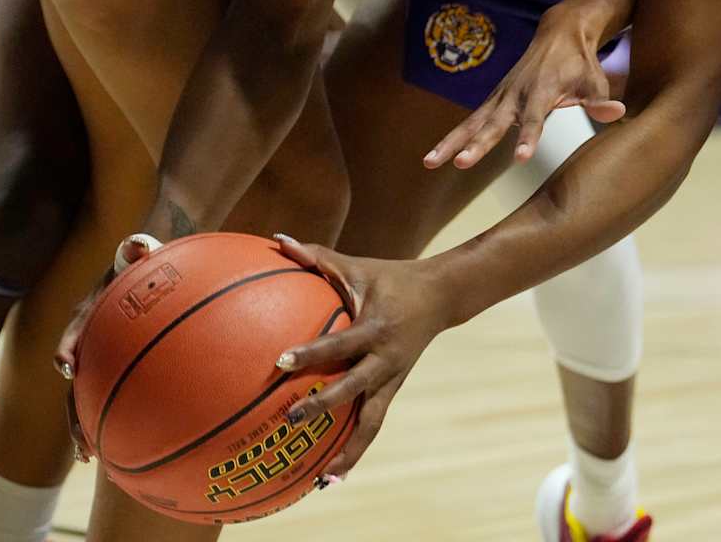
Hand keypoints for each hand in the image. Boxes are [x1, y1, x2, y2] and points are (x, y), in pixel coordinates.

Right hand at [55, 233, 160, 460]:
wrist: (148, 275)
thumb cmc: (145, 264)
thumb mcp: (142, 253)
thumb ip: (139, 249)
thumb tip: (137, 244)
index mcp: (91, 313)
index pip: (75, 330)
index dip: (68, 346)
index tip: (66, 365)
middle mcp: (89, 342)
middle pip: (75, 380)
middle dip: (73, 411)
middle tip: (81, 441)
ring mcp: (100, 360)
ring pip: (86, 397)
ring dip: (84, 427)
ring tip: (89, 457)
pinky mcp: (114, 371)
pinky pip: (112, 398)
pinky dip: (114, 421)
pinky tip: (125, 448)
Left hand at [270, 234, 454, 480]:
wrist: (442, 296)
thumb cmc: (390, 277)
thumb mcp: (358, 265)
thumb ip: (317, 257)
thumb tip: (278, 240)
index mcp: (377, 329)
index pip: (341, 344)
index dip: (313, 353)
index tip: (280, 362)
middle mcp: (386, 360)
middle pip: (355, 390)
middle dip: (325, 406)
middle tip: (291, 419)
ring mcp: (391, 379)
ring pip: (371, 423)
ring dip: (349, 452)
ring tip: (321, 480)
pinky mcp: (392, 390)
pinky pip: (372, 425)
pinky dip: (354, 450)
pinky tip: (331, 475)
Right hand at [422, 10, 624, 170]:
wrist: (559, 33)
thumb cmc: (580, 63)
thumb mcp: (596, 80)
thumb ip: (601, 100)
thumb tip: (617, 113)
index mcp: (542, 91)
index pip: (535, 120)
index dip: (528, 138)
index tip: (520, 157)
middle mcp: (516, 95)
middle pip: (494, 124)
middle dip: (478, 144)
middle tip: (461, 164)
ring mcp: (501, 97)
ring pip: (473, 123)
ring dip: (451, 142)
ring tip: (428, 163)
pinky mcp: (493, 101)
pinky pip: (470, 122)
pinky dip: (452, 138)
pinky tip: (434, 158)